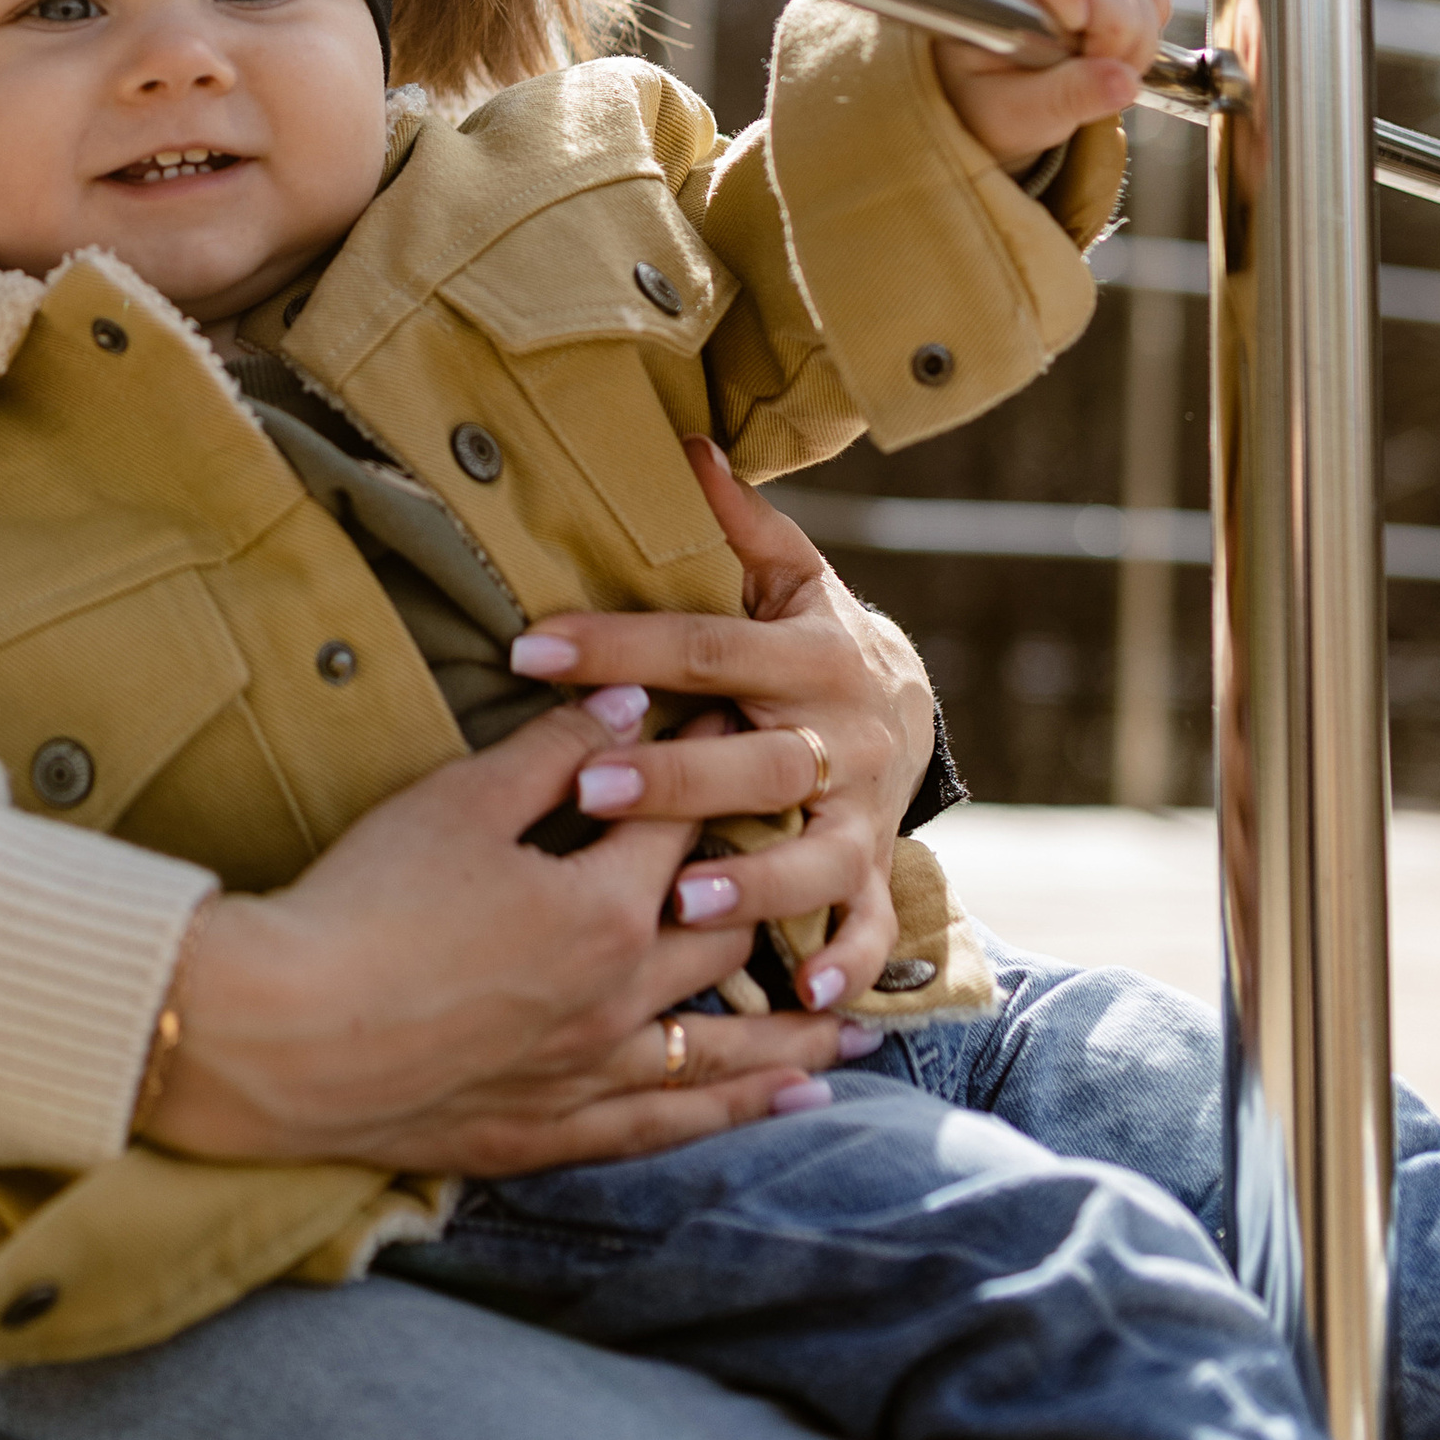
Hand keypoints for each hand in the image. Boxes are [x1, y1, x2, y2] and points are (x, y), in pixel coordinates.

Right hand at [150, 701, 857, 1176]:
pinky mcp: (549, 1130)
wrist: (280, 1034)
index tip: (748, 731)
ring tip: (865, 1030)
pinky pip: (667, 1122)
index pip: (683, 820)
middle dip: (778, 895)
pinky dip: (737, 1110)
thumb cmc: (361, 902)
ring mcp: (588, 1070)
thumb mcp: (455, 802)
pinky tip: (787, 1101)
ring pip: (725, 1048)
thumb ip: (552, 751)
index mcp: (600, 903)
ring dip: (800, 1032)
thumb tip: (634, 704)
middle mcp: (618, 993)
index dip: (715, 768)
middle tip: (826, 873)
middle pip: (725, 933)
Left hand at [502, 439, 934, 1013]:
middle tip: (595, 788)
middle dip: (680, 779)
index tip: (527, 648)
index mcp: (812, 655)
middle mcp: (845, 740)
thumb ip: (735, 522)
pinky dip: (843, 968)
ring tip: (684, 897)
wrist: (912, 705)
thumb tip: (684, 441)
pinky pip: (868, 935)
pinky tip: (802, 998)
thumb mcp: (786, 573)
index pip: (704, 648)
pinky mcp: (876, 879)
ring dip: (756, 883)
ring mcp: (866, 818)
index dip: (617, 644)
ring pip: (815, 857)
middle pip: (760, 763)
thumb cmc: (809, 634)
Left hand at [928, 0, 1170, 168]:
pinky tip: (1125, 58)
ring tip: (1106, 77)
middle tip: (1100, 80)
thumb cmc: (991, 105)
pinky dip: (1152, 27)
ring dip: (1137, 37)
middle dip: (1115, 32)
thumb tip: (1125, 82)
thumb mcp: (1015, 115)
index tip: (1081, 34)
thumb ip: (1064, 97)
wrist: (1003, 105)